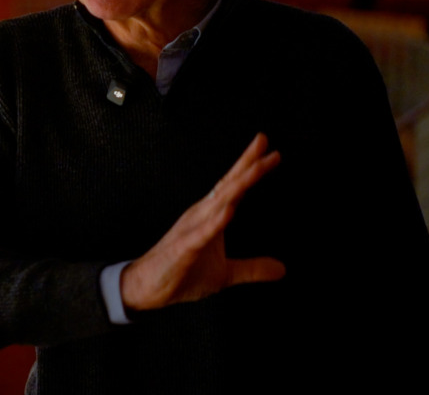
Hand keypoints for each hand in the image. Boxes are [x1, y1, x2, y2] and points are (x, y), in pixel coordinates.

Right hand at [120, 132, 285, 312]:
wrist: (147, 287)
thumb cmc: (180, 273)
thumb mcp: (224, 274)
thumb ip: (252, 268)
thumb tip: (282, 269)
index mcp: (210, 216)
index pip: (234, 188)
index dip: (251, 169)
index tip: (272, 153)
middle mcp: (201, 215)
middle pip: (228, 185)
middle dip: (247, 164)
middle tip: (263, 141)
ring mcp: (192, 229)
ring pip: (218, 203)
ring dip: (237, 185)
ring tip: (255, 169)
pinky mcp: (184, 248)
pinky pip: (201, 233)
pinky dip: (215, 222)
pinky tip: (228, 211)